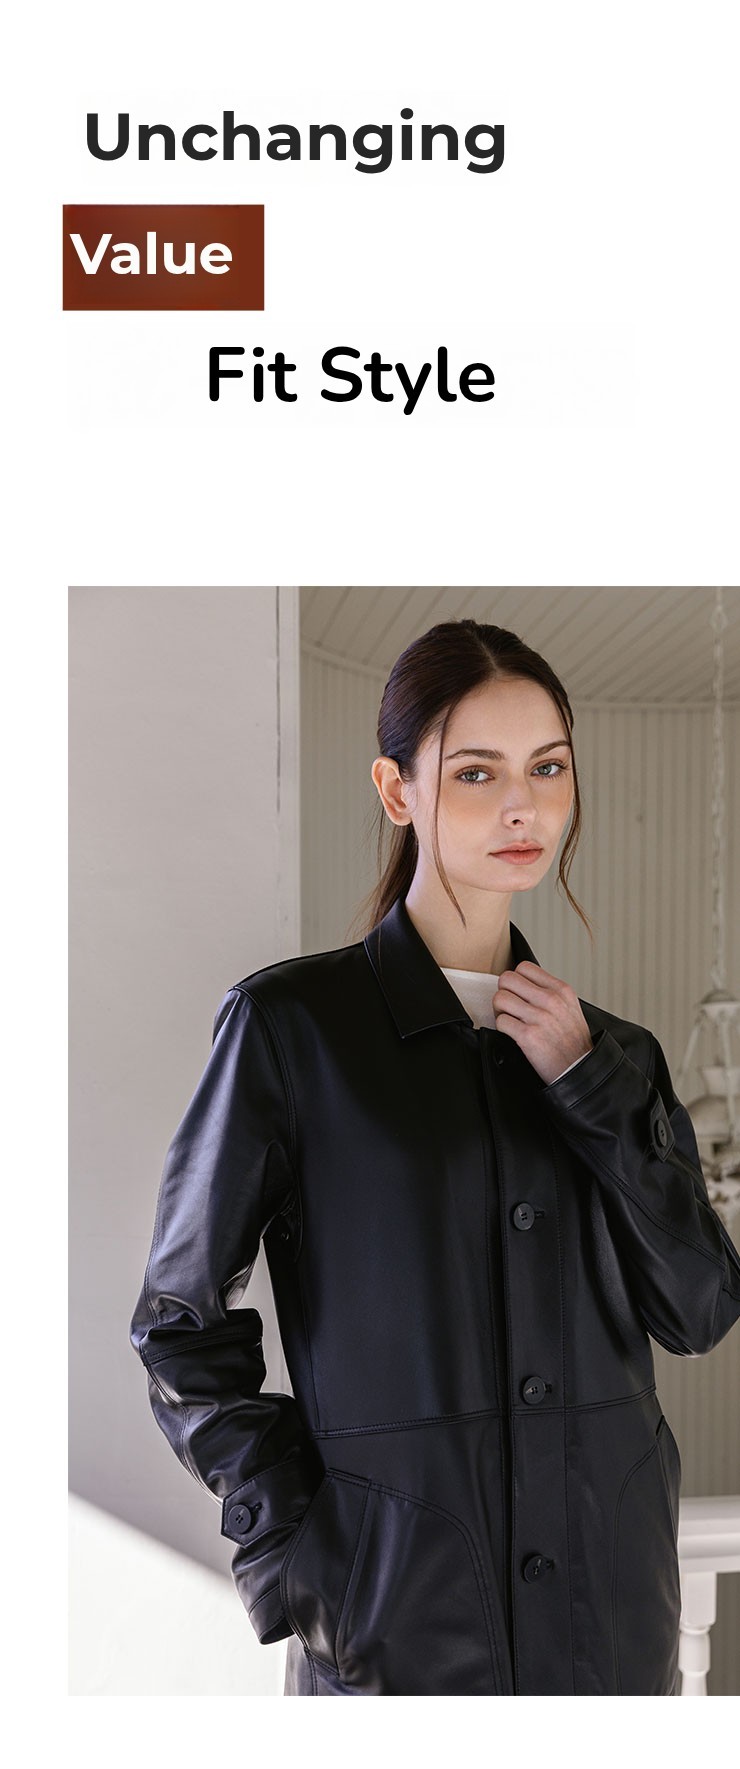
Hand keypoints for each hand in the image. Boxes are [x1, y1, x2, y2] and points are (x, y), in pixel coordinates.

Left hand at [492, 961, 593, 1084]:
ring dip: (500, 1011)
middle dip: (504, 993)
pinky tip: (513, 1034)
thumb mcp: (570, 1007)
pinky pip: (500, 1022)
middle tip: (510, 1007)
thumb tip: (523, 984)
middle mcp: (551, 1000)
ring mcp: (539, 1017)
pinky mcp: (528, 1036)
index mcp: (561, 989)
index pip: (524, 967)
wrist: (580, 1070)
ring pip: (500, 998)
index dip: (516, 980)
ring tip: (510, 1020)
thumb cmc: (574, 1042)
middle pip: (507, 979)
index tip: (518, 993)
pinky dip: (502, 1028)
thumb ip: (550, 992)